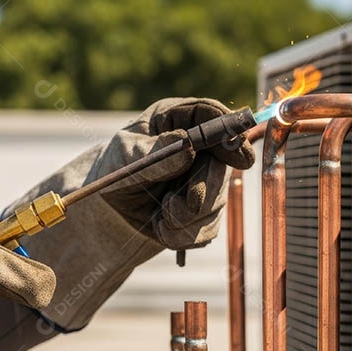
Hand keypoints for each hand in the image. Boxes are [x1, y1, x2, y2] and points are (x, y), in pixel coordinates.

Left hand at [96, 98, 255, 249]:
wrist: (111, 206)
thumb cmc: (115, 170)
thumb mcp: (125, 158)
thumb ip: (155, 154)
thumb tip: (188, 147)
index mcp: (177, 120)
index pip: (210, 116)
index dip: (229, 133)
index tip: (240, 158)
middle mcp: (198, 147)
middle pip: (220, 165)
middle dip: (202, 190)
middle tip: (177, 206)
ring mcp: (206, 178)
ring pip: (216, 202)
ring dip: (186, 218)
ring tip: (160, 216)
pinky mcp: (205, 209)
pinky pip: (208, 228)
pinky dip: (183, 234)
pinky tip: (162, 227)